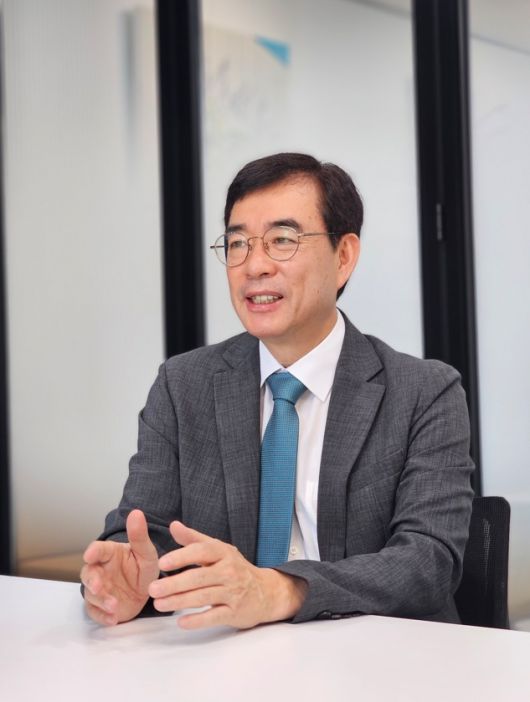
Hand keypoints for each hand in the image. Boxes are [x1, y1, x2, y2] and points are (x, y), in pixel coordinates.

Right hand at [81, 509, 159, 624]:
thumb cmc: (144, 567)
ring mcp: (100, 590)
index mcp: (110, 554)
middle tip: (98, 586)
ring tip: (114, 605)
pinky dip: (102, 616)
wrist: (149, 592)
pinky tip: (113, 619)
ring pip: (90, 595)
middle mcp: (101, 571)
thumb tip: (136, 512)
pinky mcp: (102, 607)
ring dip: (101, 600)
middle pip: (87, 574)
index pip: (97, 550)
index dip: (92, 552)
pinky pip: (95, 613)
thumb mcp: (146, 553)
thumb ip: (139, 536)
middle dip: (91, 581)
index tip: (90, 554)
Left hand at [148, 521, 306, 629]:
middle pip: (199, 577)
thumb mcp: (218, 550)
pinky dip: (197, 620)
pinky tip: (181, 622)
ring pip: (204, 597)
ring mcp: (234, 592)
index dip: (181, 557)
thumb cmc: (234, 568)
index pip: (201, 551)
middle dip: (175, 583)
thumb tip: (173, 525)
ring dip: (179, 601)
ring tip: (159, 604)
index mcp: (223, 552)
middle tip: (152, 588)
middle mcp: (230, 571)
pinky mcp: (235, 612)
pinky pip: (214, 616)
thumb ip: (194, 539)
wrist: (266, 592)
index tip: (162, 563)